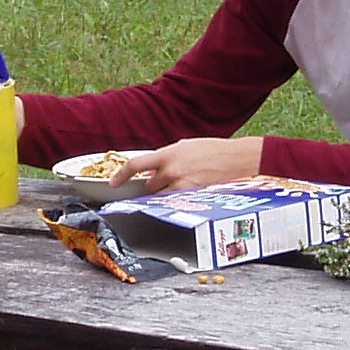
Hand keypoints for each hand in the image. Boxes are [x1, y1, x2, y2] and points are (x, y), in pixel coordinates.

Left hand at [117, 137, 263, 193]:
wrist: (235, 157)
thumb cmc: (212, 150)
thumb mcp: (185, 147)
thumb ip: (167, 157)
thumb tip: (153, 169)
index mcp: (168, 154)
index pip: (135, 164)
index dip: (120, 175)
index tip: (114, 183)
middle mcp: (171, 169)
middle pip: (149, 185)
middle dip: (155, 184)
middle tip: (169, 179)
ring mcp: (181, 184)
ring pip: (161, 196)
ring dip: (165, 193)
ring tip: (183, 183)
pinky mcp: (192, 195)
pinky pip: (175, 202)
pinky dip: (176, 198)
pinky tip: (188, 191)